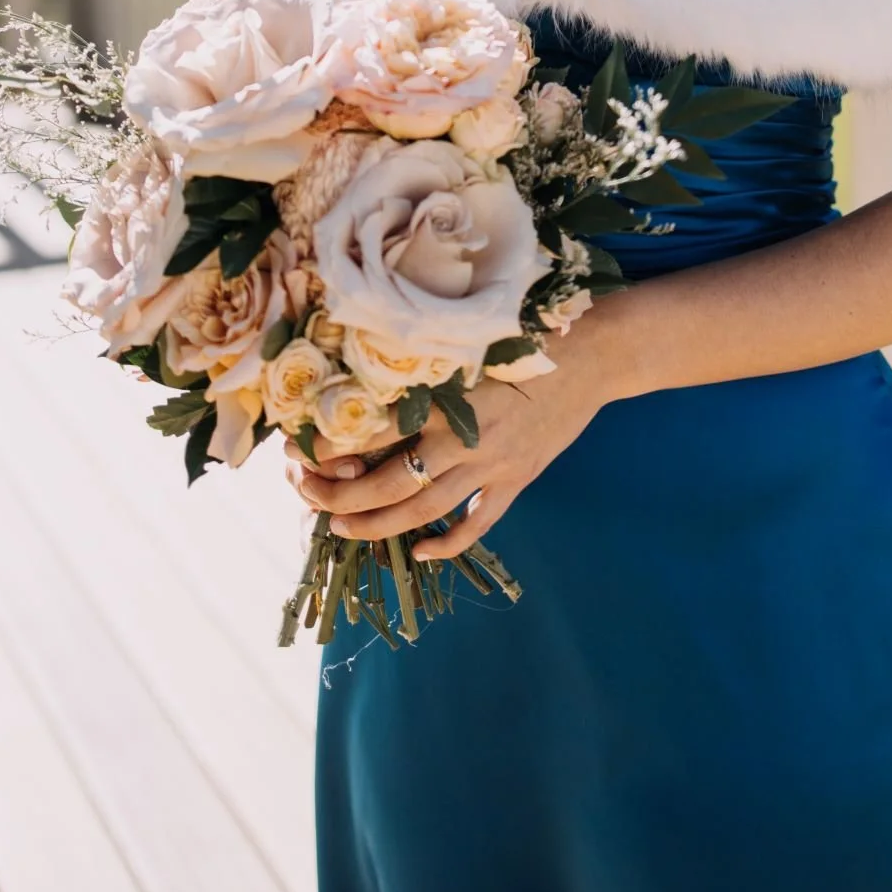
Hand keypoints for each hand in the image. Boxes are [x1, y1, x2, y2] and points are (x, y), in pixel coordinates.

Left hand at [282, 330, 608, 561]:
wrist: (593, 356)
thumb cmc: (526, 338)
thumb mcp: (468, 346)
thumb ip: (425, 370)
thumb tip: (369, 385)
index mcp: (444, 400)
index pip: (371, 432)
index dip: (329, 448)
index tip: (298, 455)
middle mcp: (461, 439)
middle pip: (387, 484)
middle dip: (340, 496)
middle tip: (308, 497)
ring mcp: (490, 466)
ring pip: (422, 510)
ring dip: (376, 524)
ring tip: (341, 526)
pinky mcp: (516, 481)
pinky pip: (477, 523)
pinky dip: (448, 543)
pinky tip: (422, 552)